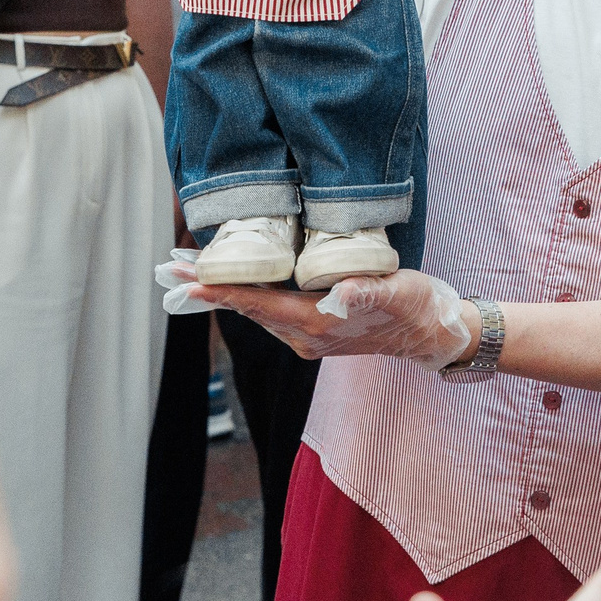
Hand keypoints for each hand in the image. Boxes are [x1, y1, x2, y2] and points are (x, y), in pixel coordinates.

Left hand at [181, 266, 473, 370]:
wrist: (431, 335)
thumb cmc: (417, 308)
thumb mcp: (399, 292)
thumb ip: (370, 290)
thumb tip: (343, 291)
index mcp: (318, 324)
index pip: (260, 304)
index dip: (223, 291)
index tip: (189, 281)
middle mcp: (304, 335)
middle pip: (247, 308)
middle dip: (209, 287)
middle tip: (169, 266)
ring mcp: (306, 335)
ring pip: (255, 310)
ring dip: (222, 290)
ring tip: (188, 268)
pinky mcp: (311, 328)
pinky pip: (268, 311)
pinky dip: (244, 294)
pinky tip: (231, 279)